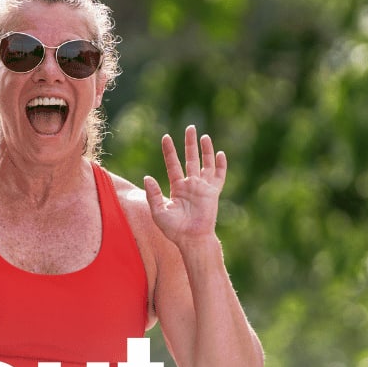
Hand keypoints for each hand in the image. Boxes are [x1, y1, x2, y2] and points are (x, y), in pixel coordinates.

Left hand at [143, 125, 225, 245]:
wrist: (191, 239)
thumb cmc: (174, 229)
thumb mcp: (158, 211)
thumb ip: (153, 194)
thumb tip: (147, 177)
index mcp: (177, 187)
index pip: (172, 164)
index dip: (169, 151)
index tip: (166, 137)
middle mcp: (190, 185)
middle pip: (190, 159)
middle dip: (189, 143)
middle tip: (190, 127)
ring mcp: (203, 188)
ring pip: (205, 164)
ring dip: (205, 150)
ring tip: (204, 136)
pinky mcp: (213, 193)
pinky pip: (218, 176)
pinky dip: (220, 166)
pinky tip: (219, 153)